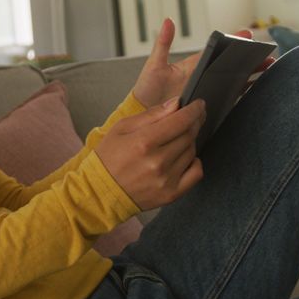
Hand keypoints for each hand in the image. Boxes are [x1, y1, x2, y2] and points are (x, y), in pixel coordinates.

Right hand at [95, 96, 205, 210]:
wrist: (100, 193)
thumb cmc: (108, 157)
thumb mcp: (122, 128)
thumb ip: (151, 114)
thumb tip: (176, 104)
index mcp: (144, 142)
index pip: (181, 121)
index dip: (194, 109)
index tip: (198, 104)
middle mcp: (157, 162)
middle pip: (189, 135)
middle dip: (194, 122)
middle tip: (192, 117)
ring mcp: (166, 180)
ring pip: (192, 151)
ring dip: (189, 141)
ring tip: (176, 140)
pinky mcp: (171, 194)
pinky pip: (196, 173)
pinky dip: (194, 162)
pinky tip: (183, 158)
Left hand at [131, 19, 274, 107]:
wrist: (144, 114)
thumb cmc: (148, 89)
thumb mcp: (155, 65)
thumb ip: (163, 44)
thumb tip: (168, 20)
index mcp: (193, 65)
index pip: (217, 52)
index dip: (232, 42)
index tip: (247, 34)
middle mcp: (203, 77)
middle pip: (231, 67)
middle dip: (249, 60)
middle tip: (268, 54)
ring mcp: (206, 92)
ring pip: (233, 82)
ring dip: (251, 76)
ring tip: (269, 69)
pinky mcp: (207, 107)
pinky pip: (228, 99)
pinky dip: (241, 95)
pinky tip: (255, 92)